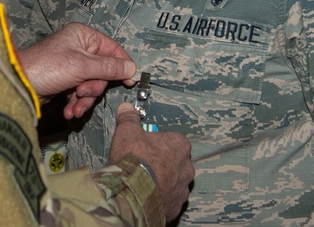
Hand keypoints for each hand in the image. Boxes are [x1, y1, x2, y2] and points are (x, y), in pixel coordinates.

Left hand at [18, 23, 135, 118]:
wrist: (18, 85)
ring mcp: (71, 64)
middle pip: (102, 70)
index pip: (112, 48)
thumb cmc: (46, 68)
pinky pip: (79, 92)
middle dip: (94, 87)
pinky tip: (69, 110)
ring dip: (85, 99)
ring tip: (74, 106)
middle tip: (83, 92)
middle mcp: (78, 47)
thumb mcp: (81, 66)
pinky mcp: (64, 80)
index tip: (130, 82)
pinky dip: (76, 102)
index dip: (122, 65)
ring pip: (91, 84)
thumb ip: (108, 67)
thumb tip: (131, 68)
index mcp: (83, 36)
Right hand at [109, 102, 193, 222]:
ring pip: (174, 182)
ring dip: (162, 181)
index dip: (158, 142)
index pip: (173, 139)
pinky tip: (146, 194)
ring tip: (143, 180)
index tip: (146, 144)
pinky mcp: (175, 206)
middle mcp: (186, 167)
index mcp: (179, 145)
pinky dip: (160, 197)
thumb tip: (127, 108)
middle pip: (176, 161)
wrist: (133, 193)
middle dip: (162, 162)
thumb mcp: (127, 132)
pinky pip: (169, 199)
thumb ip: (129, 118)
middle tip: (144, 163)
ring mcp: (182, 188)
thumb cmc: (134, 159)